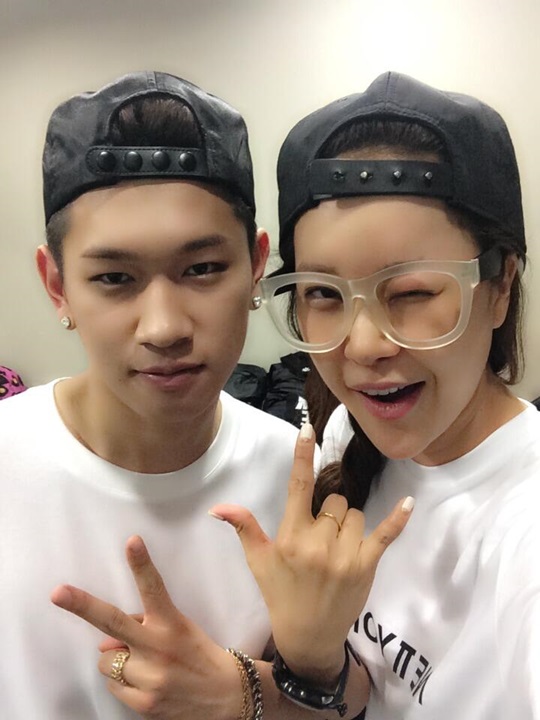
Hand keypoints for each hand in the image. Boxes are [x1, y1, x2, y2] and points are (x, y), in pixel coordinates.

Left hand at [50, 537, 240, 719]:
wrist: (226, 697)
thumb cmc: (199, 655)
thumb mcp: (179, 630)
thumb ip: (142, 628)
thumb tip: (104, 644)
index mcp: (171, 622)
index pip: (153, 588)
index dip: (141, 564)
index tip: (132, 541)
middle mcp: (158, 647)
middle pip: (113, 622)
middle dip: (82, 606)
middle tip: (58, 593)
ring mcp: (150, 677)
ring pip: (107, 660)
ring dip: (118, 660)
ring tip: (147, 665)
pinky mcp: (143, 702)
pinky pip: (113, 686)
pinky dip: (123, 682)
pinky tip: (147, 683)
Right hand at [209, 423, 413, 685]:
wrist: (309, 637)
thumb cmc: (280, 594)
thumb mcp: (259, 561)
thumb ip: (244, 528)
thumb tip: (219, 506)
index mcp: (291, 537)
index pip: (298, 487)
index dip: (302, 456)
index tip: (307, 428)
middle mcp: (318, 543)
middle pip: (334, 501)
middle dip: (329, 512)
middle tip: (320, 537)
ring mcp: (345, 555)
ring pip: (355, 514)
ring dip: (348, 524)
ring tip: (337, 548)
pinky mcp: (367, 566)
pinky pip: (385, 535)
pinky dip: (397, 518)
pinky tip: (408, 502)